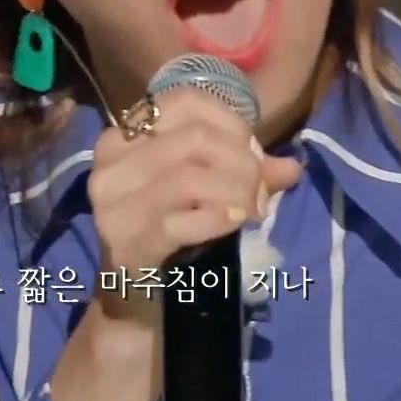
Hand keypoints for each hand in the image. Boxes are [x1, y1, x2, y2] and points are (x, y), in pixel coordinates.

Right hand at [85, 87, 304, 322]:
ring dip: (236, 192)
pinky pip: (183, 222)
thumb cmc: (172, 231)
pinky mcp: (126, 243)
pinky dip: (220, 218)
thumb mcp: (205, 190)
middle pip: (194, 139)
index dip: (232, 123)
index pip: (184, 101)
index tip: (253, 155)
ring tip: (251, 210)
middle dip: (242, 163)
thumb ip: (245, 172)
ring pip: (189, 176)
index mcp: (123, 135)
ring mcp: (112, 205)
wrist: (136, 300)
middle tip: (260, 191)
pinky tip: (233, 224)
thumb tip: (291, 167)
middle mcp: (109, 162)